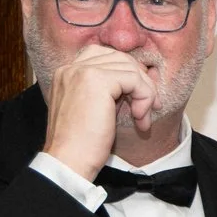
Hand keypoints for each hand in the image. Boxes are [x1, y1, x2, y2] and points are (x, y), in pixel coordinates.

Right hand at [41, 42, 159, 178]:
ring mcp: (81, 71)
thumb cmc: (82, 143)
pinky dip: (145, 97)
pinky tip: (140, 119)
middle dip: (140, 81)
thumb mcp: (95, 109)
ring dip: (145, 93)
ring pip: (129, 68)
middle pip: (120, 58)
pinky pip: (134, 79)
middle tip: (149, 108)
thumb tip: (139, 81)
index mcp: (67, 73)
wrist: (68, 161)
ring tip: (143, 117)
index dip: (128, 73)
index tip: (139, 98)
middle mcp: (71, 67)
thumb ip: (109, 92)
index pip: (105, 56)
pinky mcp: (96, 80)